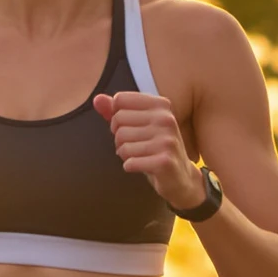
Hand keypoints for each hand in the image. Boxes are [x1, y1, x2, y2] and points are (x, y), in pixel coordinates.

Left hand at [93, 90, 203, 212]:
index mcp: (161, 105)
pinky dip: (130, 166)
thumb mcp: (138, 125)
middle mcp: (166, 119)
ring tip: (139, 156)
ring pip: (122, 144)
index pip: (120, 100)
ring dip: (124, 154)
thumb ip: (116, 112)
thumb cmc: (155, 148)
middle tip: (134, 146)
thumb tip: (97, 99)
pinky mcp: (164, 161)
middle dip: (119, 138)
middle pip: (118, 121)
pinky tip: (142, 166)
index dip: (116, 116)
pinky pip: (130, 162)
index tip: (128, 127)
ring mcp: (167, 140)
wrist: (180, 177)